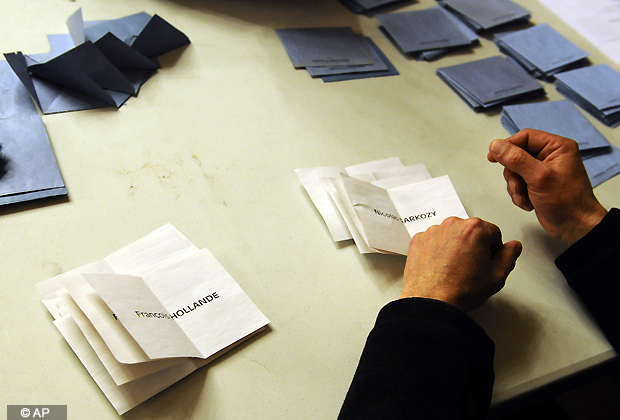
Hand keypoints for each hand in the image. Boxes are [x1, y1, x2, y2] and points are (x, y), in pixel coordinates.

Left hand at [401, 217, 521, 311]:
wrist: (431, 301)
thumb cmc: (460, 289)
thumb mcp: (497, 276)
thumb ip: (509, 256)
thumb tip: (513, 246)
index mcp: (474, 228)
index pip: (493, 233)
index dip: (493, 250)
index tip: (486, 262)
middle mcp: (452, 224)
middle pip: (471, 231)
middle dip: (474, 246)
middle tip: (471, 268)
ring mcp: (433, 231)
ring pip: (452, 235)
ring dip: (455, 247)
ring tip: (454, 269)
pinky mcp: (418, 240)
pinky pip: (434, 241)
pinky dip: (437, 250)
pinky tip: (441, 267)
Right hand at [488, 129, 606, 244]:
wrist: (575, 226)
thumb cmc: (566, 202)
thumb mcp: (539, 177)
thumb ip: (516, 159)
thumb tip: (496, 145)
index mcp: (557, 147)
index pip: (524, 137)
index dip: (507, 146)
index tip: (493, 157)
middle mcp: (550, 156)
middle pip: (516, 155)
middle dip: (513, 174)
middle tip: (518, 187)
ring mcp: (544, 170)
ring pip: (515, 171)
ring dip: (515, 187)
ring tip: (525, 198)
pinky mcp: (538, 184)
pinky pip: (518, 183)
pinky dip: (519, 194)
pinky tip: (528, 203)